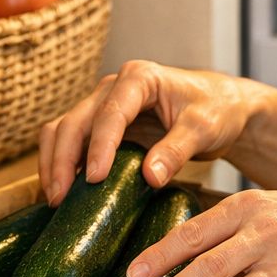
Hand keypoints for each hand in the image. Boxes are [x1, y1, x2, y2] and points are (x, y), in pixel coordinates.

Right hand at [38, 60, 263, 204]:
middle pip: (75, 121)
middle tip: (60, 197)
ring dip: (54, 162)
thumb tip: (150, 177)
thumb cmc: (216, 109)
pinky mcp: (103, 124)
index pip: (110, 113)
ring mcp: (104, 104)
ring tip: (55, 198)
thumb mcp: (204, 129)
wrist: (222, 106)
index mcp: (139, 78)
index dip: (99, 146)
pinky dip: (62, 163)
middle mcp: (114, 87)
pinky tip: (63, 191)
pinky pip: (72, 141)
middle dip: (62, 159)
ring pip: (64, 129)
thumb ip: (176, 150)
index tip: (94, 179)